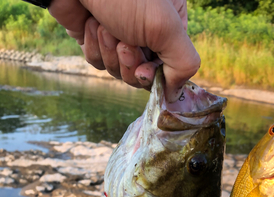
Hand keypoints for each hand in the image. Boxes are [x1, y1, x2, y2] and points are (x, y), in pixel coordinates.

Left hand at [48, 0, 199, 101]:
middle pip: (143, 75)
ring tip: (105, 26)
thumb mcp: (165, 27)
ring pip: (119, 70)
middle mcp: (148, 31)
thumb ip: (183, 64)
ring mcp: (121, 35)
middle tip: (123, 42)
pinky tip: (91, 25)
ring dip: (110, 53)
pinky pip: (99, 62)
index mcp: (171, 24)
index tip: (144, 70)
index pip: (171, 68)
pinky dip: (94, 48)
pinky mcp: (96, 39)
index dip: (154, 75)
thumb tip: (175, 95)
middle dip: (129, 63)